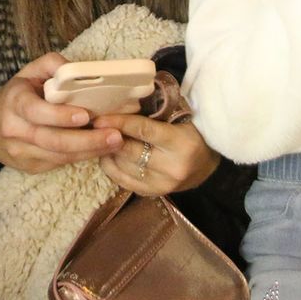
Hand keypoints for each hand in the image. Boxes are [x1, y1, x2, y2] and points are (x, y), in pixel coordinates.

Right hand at [0, 53, 124, 173]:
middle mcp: (14, 129)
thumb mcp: (29, 73)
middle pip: (52, 140)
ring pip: (59, 156)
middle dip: (86, 140)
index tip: (86, 116)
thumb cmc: (17, 96)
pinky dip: (81, 157)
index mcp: (14, 102)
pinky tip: (99, 150)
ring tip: (114, 143)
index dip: (60, 116)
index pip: (36, 111)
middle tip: (114, 135)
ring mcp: (21, 152)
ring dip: (89, 151)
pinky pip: (59, 163)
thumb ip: (52, 64)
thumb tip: (76, 68)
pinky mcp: (30, 167)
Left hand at [93, 114, 221, 196]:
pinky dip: (112, 167)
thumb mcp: (179, 118)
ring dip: (107, 153)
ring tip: (98, 140)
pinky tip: (107, 155)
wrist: (207, 165)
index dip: (119, 123)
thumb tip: (119, 105)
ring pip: (123, 168)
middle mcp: (172, 168)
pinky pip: (124, 181)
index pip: (144, 131)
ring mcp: (162, 185)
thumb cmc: (191, 133)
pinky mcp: (153, 194)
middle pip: (130, 152)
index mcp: (181, 143)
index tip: (99, 118)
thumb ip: (153, 115)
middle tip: (93, 128)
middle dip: (109, 139)